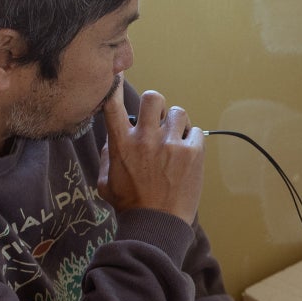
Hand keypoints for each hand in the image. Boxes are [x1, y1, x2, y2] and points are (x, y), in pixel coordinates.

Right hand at [98, 84, 205, 223]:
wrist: (157, 225)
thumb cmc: (130, 205)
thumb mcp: (105, 180)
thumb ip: (108, 154)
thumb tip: (114, 136)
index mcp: (121, 143)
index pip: (112, 102)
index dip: (114, 84)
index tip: (116, 75)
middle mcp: (145, 138)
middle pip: (153, 97)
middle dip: (156, 106)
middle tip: (158, 121)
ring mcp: (170, 144)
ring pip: (178, 112)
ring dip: (176, 123)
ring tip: (175, 141)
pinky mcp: (192, 153)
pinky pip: (196, 131)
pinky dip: (192, 140)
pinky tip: (187, 155)